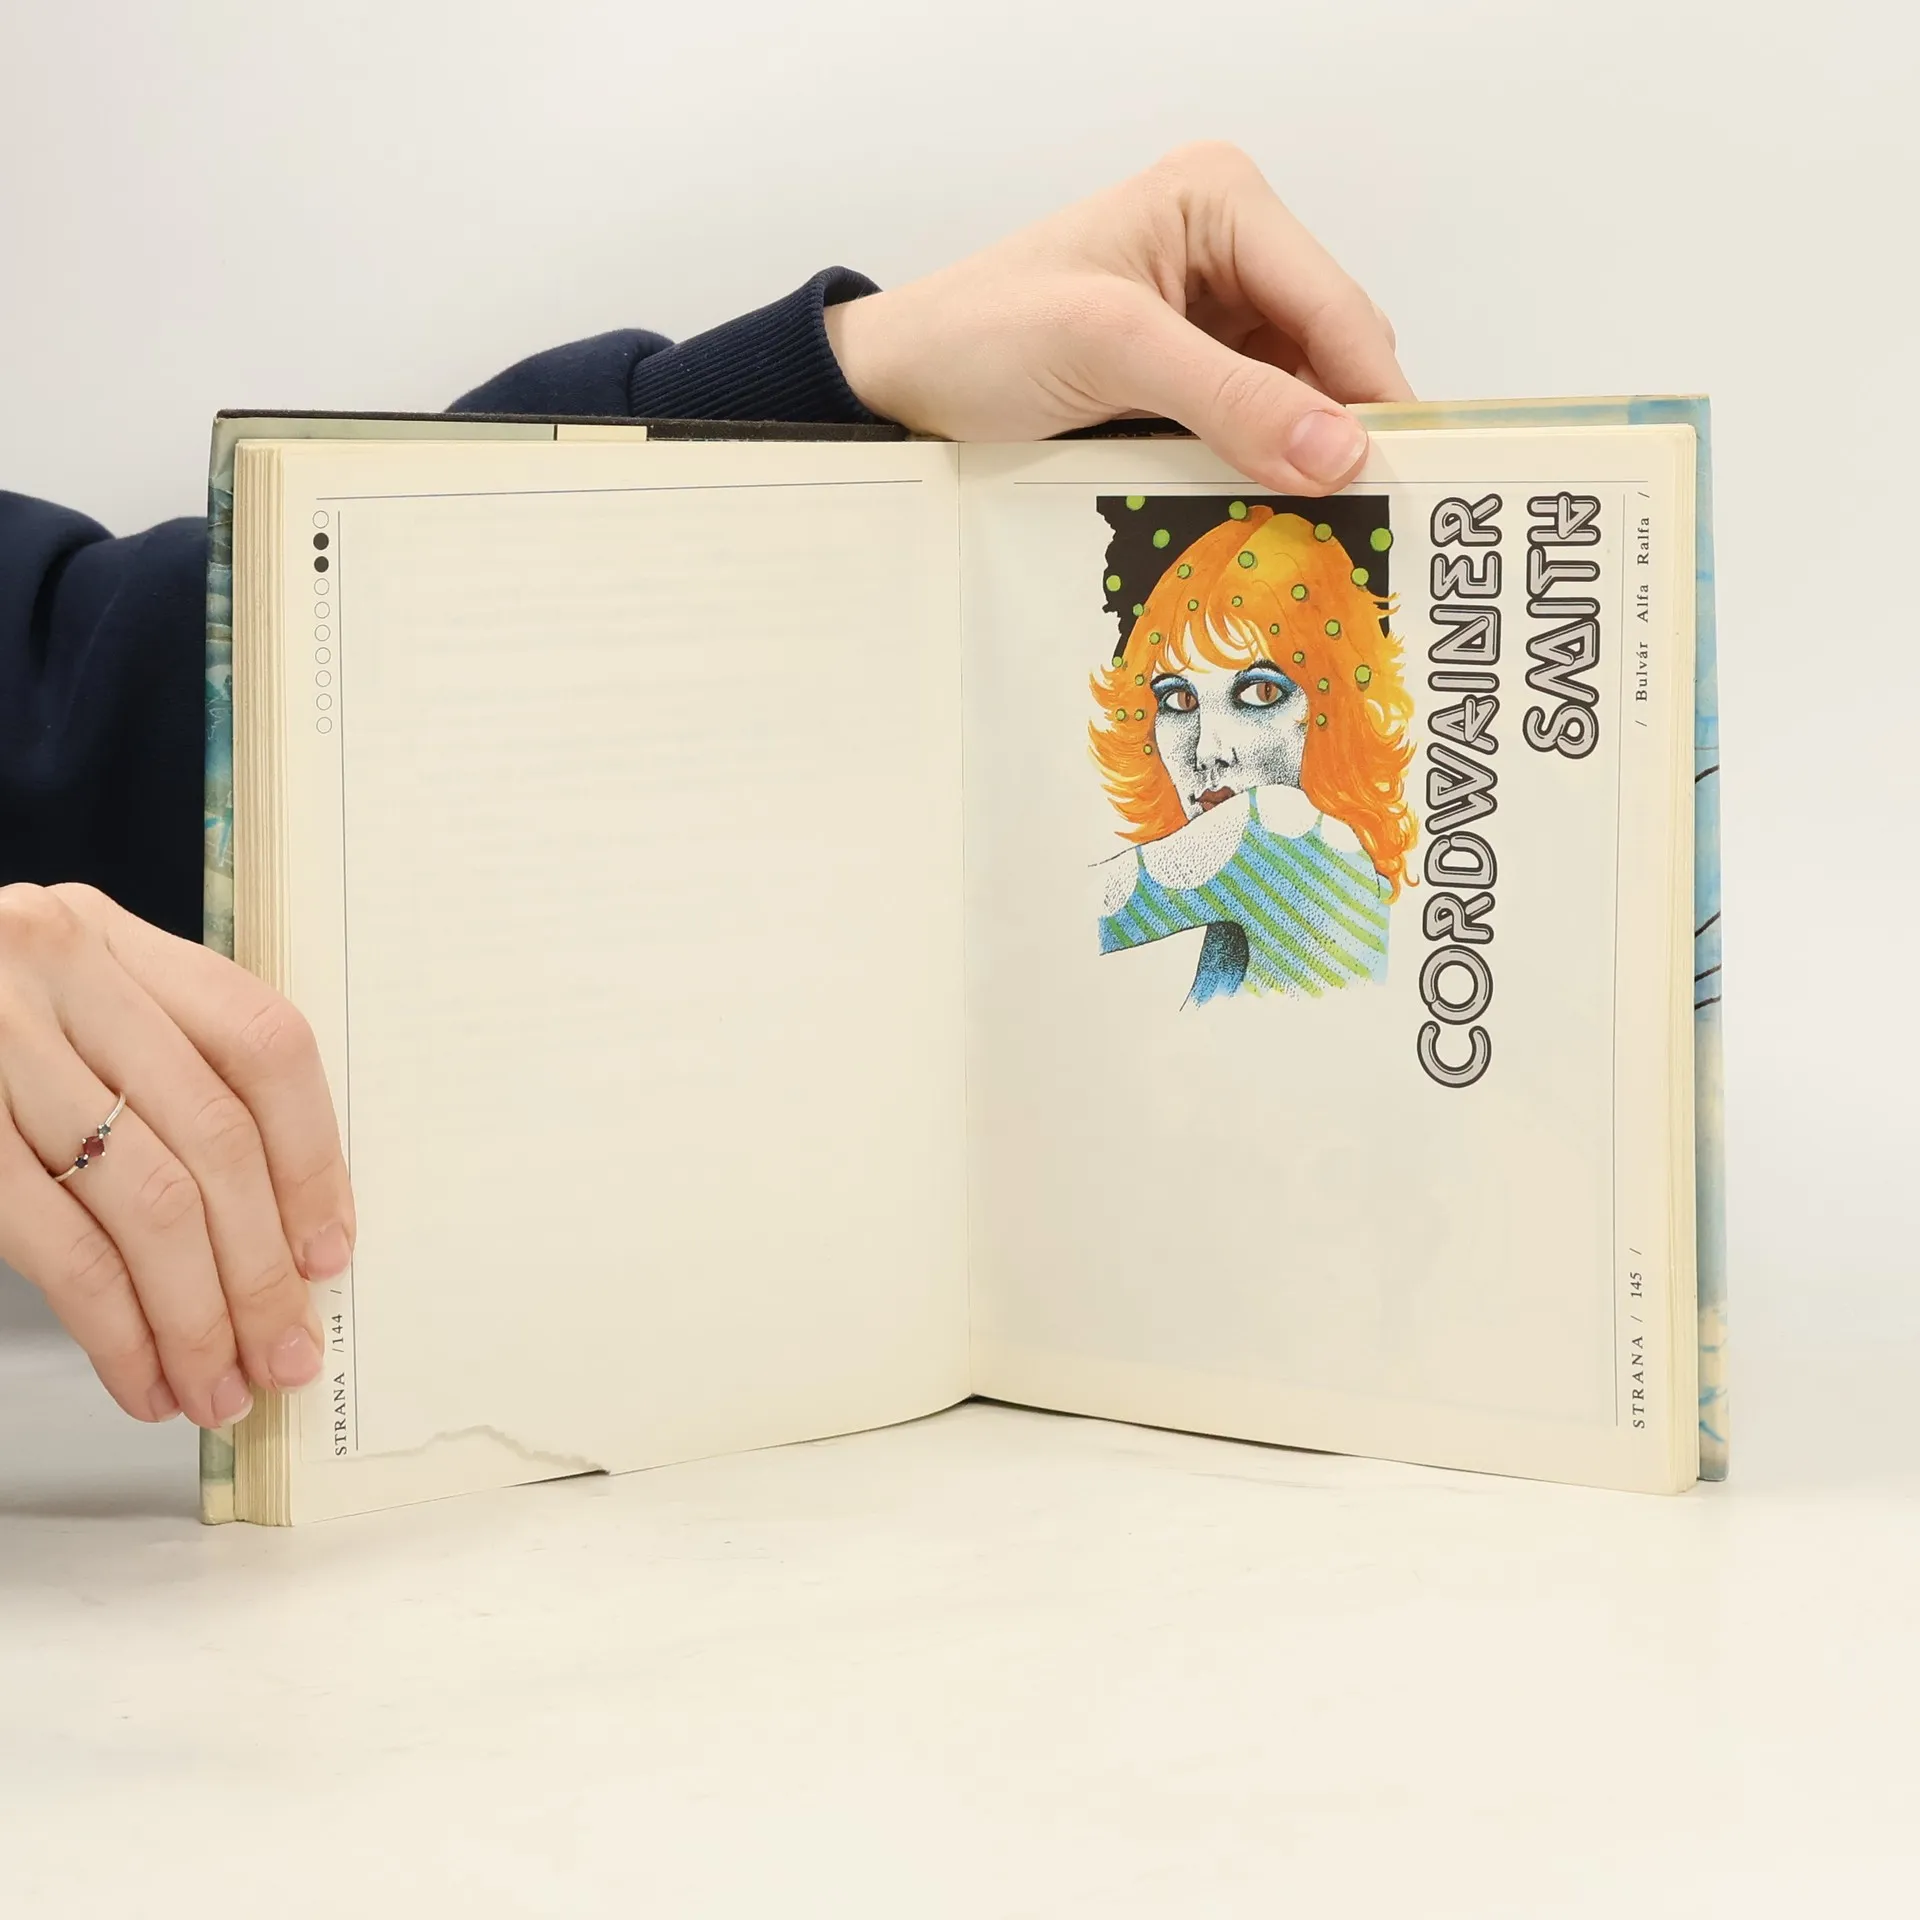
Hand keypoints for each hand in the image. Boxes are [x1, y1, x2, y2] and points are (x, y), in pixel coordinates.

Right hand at [0, 884, 351, 1426]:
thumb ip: (169, 1074)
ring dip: (195, 1318)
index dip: (314, 1161)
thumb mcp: (76, 1010)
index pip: (265, 1046)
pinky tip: (143, 1378)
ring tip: (219, 1388)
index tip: (330, 1256)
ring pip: (147, 1203)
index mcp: (117, 938)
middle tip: (285, 1356)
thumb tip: (288, 1231)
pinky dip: (115, 1329)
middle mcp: (59, 972)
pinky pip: (58, 1247)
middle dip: (262, 1270)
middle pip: (214, 1139)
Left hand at [826, 142, 1411, 493]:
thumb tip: (1340, 452)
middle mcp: (1230, 248)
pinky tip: (1269, 513)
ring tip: (1321, 528)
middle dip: (1343, 429)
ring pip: (1301, 396)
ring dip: (1305, 458)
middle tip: (1366, 521)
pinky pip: (1255, 425)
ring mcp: (1212, 315)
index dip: (1374, 395)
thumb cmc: (980, 337)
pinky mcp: (1188, 374)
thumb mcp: (1108, 351)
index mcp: (1222, 201)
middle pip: (1331, 351)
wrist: (901, 385)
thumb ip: (1229, 397)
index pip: (1335, 304)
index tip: (1404, 480)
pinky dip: (1264, 469)